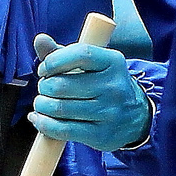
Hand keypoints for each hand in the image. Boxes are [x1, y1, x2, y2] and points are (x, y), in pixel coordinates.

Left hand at [29, 33, 149, 151]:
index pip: (80, 54)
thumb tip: (40, 40)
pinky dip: (44, 124)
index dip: (54, 61)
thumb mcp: (91, 65)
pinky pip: (63, 130)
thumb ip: (63, 52)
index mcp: (113, 62)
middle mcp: (113, 86)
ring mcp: (109, 112)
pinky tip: (40, 119)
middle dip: (44, 87)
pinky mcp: (102, 135)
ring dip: (41, 106)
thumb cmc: (104, 85)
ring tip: (42, 104)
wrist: (136, 118)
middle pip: (62, 85)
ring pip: (59, 108)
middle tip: (44, 89)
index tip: (44, 69)